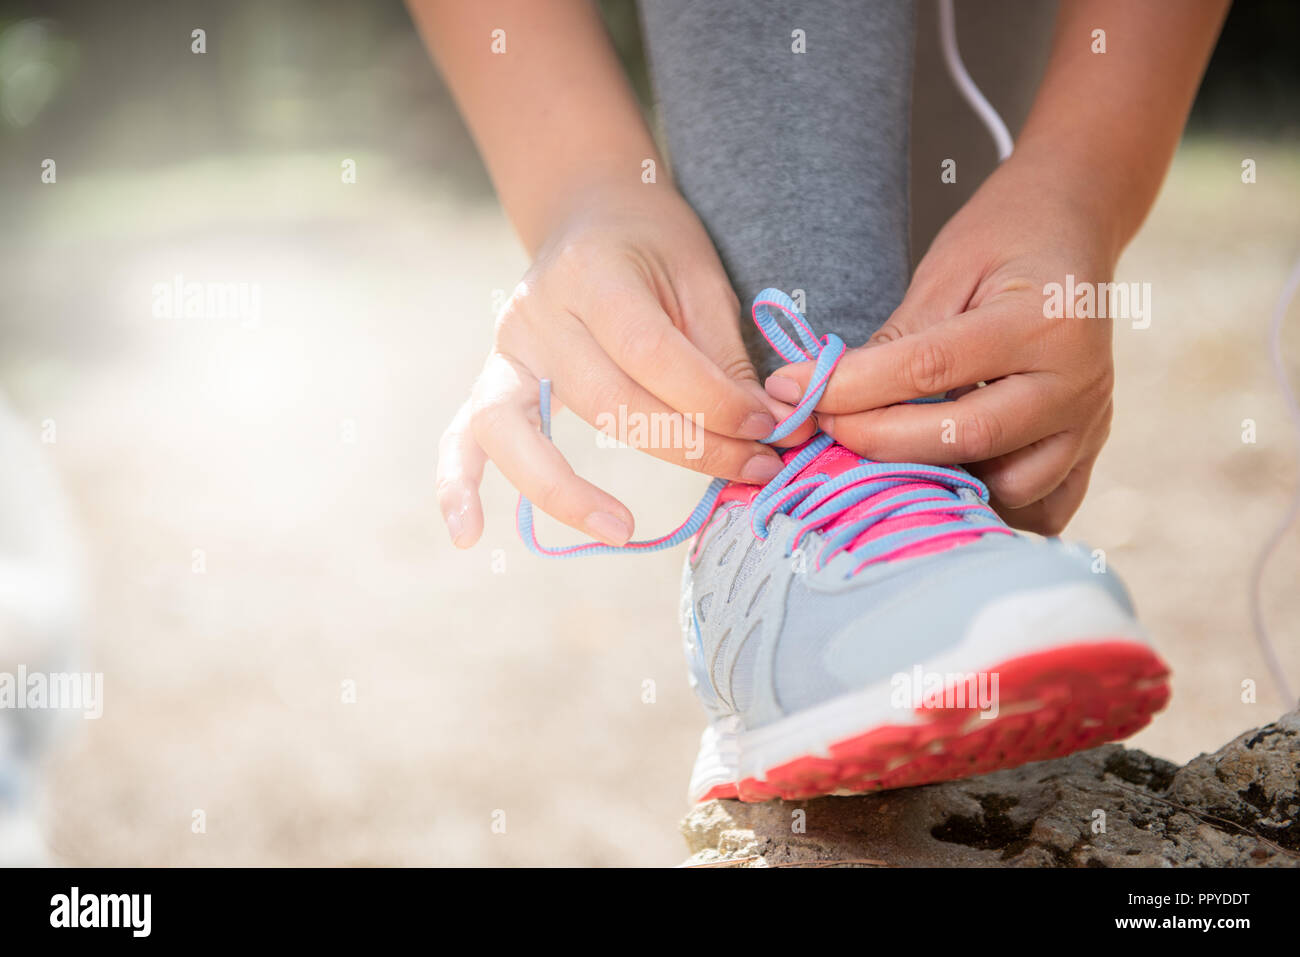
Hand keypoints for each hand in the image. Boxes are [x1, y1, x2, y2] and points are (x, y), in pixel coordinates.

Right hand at [438, 180, 812, 547]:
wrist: (590, 215)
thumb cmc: (653, 247)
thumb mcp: (699, 277)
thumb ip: (722, 354)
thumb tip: (765, 429)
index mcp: (592, 273)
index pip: (652, 355)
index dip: (714, 401)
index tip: (767, 429)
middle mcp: (538, 312)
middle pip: (605, 402)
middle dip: (687, 448)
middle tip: (751, 471)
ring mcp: (506, 349)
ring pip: (523, 430)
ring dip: (567, 490)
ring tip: (621, 530)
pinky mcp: (492, 379)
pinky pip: (464, 436)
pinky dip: (457, 484)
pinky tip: (466, 534)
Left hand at [764, 156, 1118, 534]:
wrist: (1073, 229)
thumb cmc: (1005, 240)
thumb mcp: (946, 270)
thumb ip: (896, 340)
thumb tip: (824, 394)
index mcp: (1045, 321)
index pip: (931, 369)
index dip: (853, 388)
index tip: (795, 391)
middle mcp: (1078, 382)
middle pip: (966, 437)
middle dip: (879, 440)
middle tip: (825, 427)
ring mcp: (1091, 424)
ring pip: (1007, 487)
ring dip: (937, 480)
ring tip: (888, 450)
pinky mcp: (1090, 451)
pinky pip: (1042, 508)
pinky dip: (992, 504)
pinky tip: (953, 474)